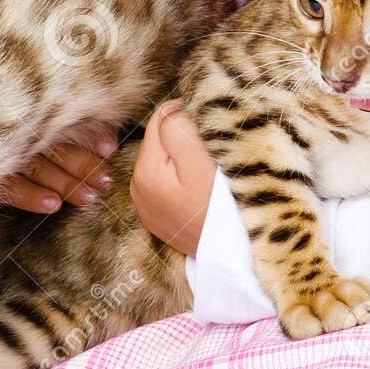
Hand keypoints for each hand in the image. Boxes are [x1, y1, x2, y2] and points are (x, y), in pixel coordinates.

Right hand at [0, 127, 115, 214]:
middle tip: (106, 182)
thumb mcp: (27, 121)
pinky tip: (53, 206)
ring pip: (37, 167)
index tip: (111, 148)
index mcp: (28, 113)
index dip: (89, 135)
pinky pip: (9, 187)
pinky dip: (31, 196)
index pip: (63, 122)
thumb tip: (108, 141)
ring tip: (89, 198)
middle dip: (83, 164)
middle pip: (55, 146)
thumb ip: (68, 127)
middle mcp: (14, 130)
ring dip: (64, 182)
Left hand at [131, 98, 217, 255]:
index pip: (160, 120)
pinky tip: (201, 188)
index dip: (187, 116)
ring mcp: (147, 205)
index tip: (210, 131)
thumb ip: (179, 131)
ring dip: (185, 157)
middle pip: (161, 140)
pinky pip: (169, 181)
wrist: (231, 259)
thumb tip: (170, 109)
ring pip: (166, 160)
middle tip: (212, 154)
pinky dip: (184, 176)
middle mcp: (137, 188)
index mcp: (144, 172)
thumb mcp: (200, 165)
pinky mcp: (159, 216)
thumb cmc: (219, 210)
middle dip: (184, 138)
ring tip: (209, 172)